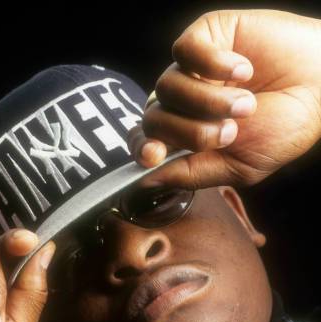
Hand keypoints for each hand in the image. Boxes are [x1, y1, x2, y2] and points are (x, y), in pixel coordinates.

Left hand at [130, 9, 320, 188]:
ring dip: (208, 102)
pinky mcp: (207, 36)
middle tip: (228, 133)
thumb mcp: (240, 166)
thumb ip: (193, 174)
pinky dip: (212, 63)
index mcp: (188, 136)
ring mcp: (192, 70)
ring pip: (167, 87)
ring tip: (246, 105)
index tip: (152, 155)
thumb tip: (148, 179)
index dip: (142, 149)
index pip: (146, 142)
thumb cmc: (284, 128)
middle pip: (154, 119)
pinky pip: (184, 51)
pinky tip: (244, 70)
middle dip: (189, 132)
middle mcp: (184, 104)